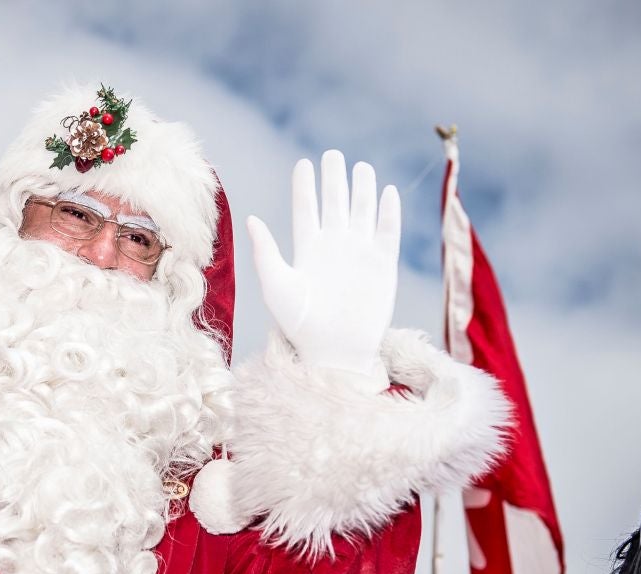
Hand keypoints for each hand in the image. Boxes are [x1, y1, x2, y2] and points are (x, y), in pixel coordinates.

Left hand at [247, 150, 400, 386]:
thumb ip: (265, 252)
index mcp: (307, 250)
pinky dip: (388, 212)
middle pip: (335, 204)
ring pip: (362, 212)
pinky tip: (386, 192)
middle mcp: (333, 247)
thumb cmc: (299, 324)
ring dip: (362, 190)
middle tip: (333, 155)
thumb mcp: (276, 286)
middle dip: (334, 179)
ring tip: (360, 167)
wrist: (333, 351)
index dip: (305, 187)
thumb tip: (251, 219)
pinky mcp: (383, 265)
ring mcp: (359, 254)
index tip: (304, 164)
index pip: (306, 210)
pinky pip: (388, 232)